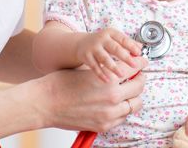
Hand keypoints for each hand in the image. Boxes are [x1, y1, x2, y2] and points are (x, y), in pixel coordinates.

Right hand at [32, 56, 147, 131]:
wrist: (45, 103)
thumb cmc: (62, 84)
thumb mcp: (89, 70)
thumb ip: (108, 70)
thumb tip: (123, 67)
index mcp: (109, 80)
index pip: (134, 68)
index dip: (140, 63)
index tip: (142, 62)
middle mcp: (112, 98)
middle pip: (139, 86)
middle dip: (139, 79)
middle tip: (136, 76)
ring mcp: (109, 114)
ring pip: (134, 104)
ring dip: (133, 96)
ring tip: (126, 91)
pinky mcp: (103, 126)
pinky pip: (122, 117)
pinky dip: (122, 109)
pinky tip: (115, 103)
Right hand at [76, 28, 142, 81]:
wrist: (81, 43)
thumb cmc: (102, 42)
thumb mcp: (114, 39)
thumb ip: (127, 43)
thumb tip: (141, 47)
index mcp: (111, 33)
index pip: (123, 39)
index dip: (131, 46)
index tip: (139, 53)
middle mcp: (102, 39)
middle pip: (115, 48)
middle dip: (125, 57)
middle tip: (134, 65)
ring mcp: (93, 48)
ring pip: (104, 58)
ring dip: (113, 67)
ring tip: (121, 74)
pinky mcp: (86, 56)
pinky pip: (94, 66)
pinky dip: (101, 74)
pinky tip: (107, 80)